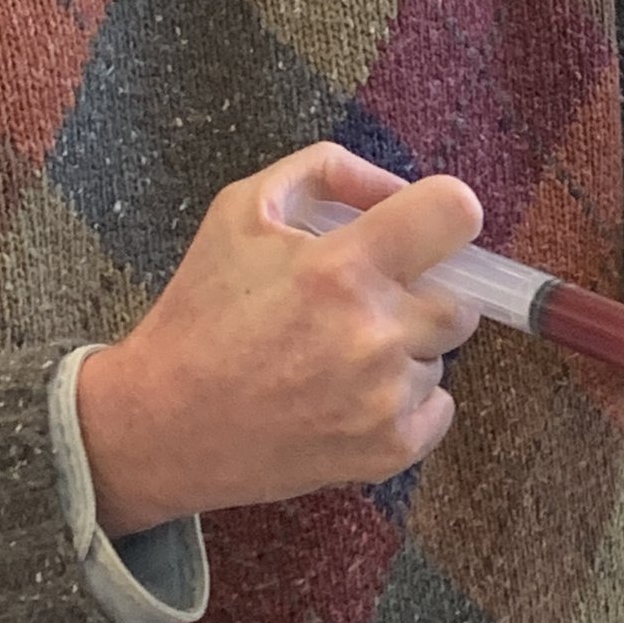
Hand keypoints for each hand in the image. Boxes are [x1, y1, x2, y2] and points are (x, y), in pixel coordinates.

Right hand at [75, 147, 484, 534]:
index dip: (446, 213)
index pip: (455, 213)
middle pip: (460, 299)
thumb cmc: (200, 313)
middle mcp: (375, 333)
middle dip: (420, 294)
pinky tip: (349, 397)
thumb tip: (395, 188)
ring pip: (439, 356)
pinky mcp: (389, 449)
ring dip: (404, 351)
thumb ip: (326, 173)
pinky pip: (439, 408)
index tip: (425, 229)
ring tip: (336, 358)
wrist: (162, 424)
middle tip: (362, 305)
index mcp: (342, 267)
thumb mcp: (241, 210)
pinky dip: (406, 402)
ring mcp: (386, 398)